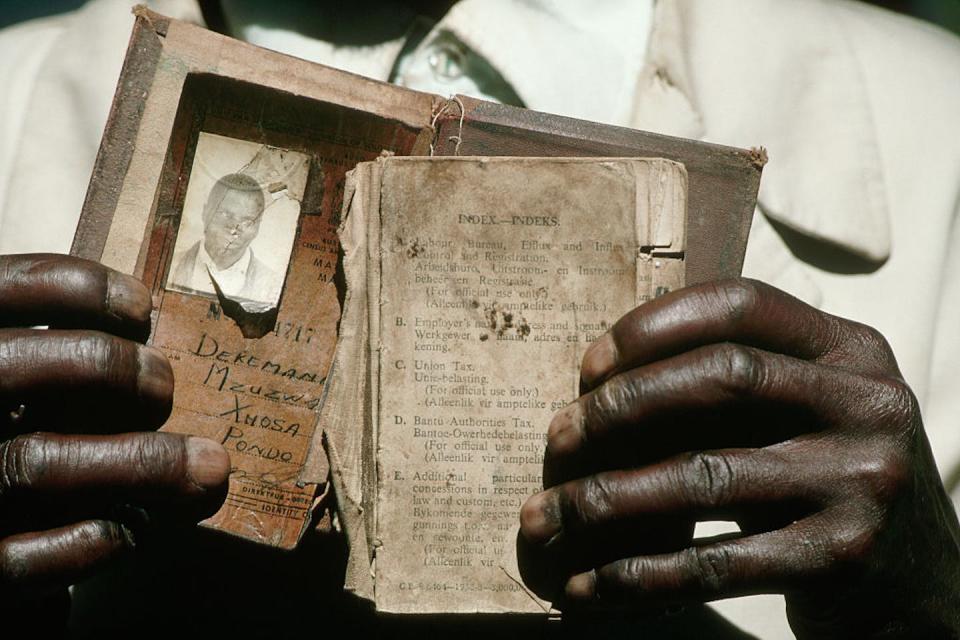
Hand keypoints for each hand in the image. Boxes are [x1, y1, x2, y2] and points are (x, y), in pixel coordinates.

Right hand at [0, 254, 229, 616]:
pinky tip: (134, 529)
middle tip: (164, 388)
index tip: (141, 308)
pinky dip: (95, 540)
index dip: (74, 288)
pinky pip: (25, 559)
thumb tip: (158, 349)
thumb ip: (64, 372)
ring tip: (207, 468)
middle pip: (12, 369)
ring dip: (142, 464)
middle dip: (109, 368)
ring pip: (34, 465)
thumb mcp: (29, 395)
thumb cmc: (17, 452)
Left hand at [518, 278, 959, 637]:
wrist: (917, 582)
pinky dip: (639, 574)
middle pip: (722, 378)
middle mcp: (868, 404)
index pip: (741, 306)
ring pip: (705, 476)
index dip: (653, 327)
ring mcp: (863, 482)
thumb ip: (732, 383)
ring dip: (607, 498)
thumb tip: (598, 384)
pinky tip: (588, 585)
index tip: (590, 366)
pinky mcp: (845, 559)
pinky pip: (716, 564)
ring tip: (545, 515)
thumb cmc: (825, 477)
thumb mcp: (802, 410)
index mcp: (851, 350)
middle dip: (623, 406)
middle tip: (558, 437)